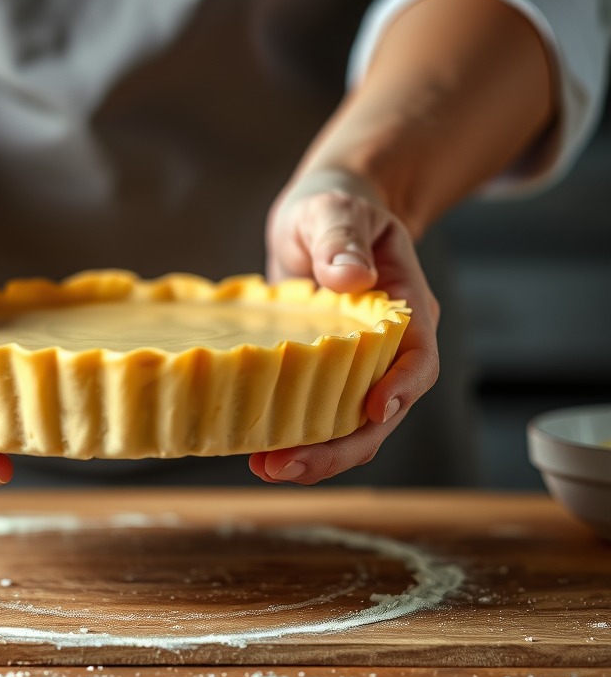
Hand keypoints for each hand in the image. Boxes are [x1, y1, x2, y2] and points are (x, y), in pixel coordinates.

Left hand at [250, 170, 439, 484]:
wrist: (320, 219)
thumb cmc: (332, 208)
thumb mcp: (334, 210)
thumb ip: (341, 237)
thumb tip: (351, 276)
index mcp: (405, 305)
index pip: (418, 355)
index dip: (401, 387)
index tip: (373, 410)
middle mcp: (389, 346)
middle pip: (384, 409)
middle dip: (343, 445)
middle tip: (290, 465)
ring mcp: (358, 365)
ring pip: (352, 424)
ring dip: (316, 453)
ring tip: (267, 468)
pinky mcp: (325, 374)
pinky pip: (320, 413)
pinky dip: (295, 436)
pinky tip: (258, 451)